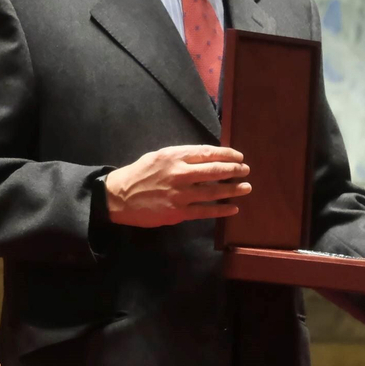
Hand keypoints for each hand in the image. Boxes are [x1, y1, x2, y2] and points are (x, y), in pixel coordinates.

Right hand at [104, 145, 251, 227]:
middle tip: (245, 170)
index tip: (239, 156)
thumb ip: (181, 156)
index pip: (208, 153)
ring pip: (214, 191)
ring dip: (233, 189)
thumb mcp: (158, 156)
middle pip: (215, 170)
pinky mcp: (178, 212)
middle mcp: (179, 173)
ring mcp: (180, 194)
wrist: (118, 197)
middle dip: (234, 170)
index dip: (227, 154)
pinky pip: (205, 211)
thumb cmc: (139, 174)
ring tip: (246, 187)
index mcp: (174, 156)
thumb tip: (207, 157)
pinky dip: (221, 209)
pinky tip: (232, 208)